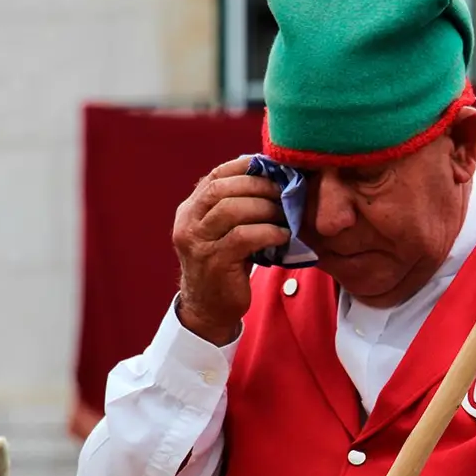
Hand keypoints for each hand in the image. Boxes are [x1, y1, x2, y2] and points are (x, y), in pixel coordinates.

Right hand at [172, 155, 290, 344]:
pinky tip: (283, 235)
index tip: (272, 167)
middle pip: (222, 189)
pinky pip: (244, 237)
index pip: (215, 176)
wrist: (209, 308)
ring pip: (232, 210)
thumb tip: (271, 175)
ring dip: (266, 208)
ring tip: (287, 214)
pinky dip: (268, 232)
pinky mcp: (214, 262)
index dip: (244, 167)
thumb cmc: (225, 264)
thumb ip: (236, 205)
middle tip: (285, 190)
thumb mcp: (223, 230)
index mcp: (190, 210)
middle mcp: (188, 223)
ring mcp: (198, 243)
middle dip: (258, 185)